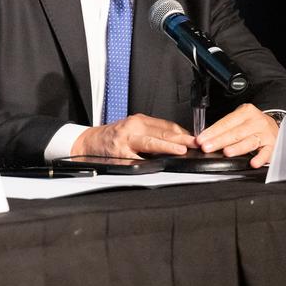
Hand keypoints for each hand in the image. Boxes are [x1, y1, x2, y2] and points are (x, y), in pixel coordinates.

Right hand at [71, 114, 196, 158]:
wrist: (88, 142)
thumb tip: (177, 141)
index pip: (166, 126)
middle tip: (196, 143)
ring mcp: (126, 141)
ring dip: (167, 147)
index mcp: (138, 121)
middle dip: (181, 139)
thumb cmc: (112, 137)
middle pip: (162, 133)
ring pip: (151, 143)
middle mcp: (133, 128)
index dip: (183, 133)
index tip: (196, 139)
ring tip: (180, 150)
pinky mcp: (120, 155)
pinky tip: (159, 164)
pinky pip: (137, 159)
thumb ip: (152, 133)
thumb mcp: (132, 129)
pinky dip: (149, 162)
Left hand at [195, 104, 278, 167]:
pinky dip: (259, 158)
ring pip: (249, 142)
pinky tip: (252, 162)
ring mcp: (265, 134)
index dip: (212, 132)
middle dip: (219, 141)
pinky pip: (266, 153)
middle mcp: (256, 121)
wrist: (274, 126)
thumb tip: (204, 138)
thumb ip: (224, 128)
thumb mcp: (239, 119)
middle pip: (235, 133)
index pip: (226, 123)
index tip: (201, 139)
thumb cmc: (252, 124)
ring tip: (227, 152)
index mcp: (246, 112)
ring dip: (237, 148)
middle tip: (207, 147)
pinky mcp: (272, 146)